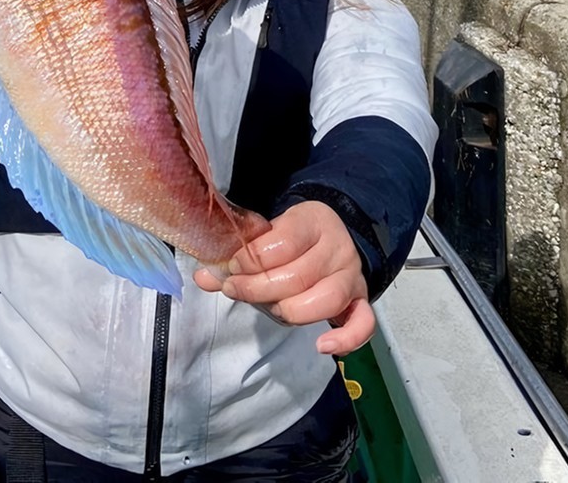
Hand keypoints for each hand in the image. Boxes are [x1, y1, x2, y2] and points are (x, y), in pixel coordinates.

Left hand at [193, 200, 373, 355]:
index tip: (231, 267)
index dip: (251, 259)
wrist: (329, 238)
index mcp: (314, 221)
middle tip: (235, 289)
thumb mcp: (266, 237)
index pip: (283, 242)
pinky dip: (346, 339)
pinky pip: (363, 324)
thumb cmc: (291, 240)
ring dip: (287, 310)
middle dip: (258, 288)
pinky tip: (322, 346)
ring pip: (324, 300)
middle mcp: (338, 248)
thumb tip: (203, 277)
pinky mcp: (360, 302)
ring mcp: (352, 277)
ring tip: (267, 307)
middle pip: (298, 276)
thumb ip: (236, 258)